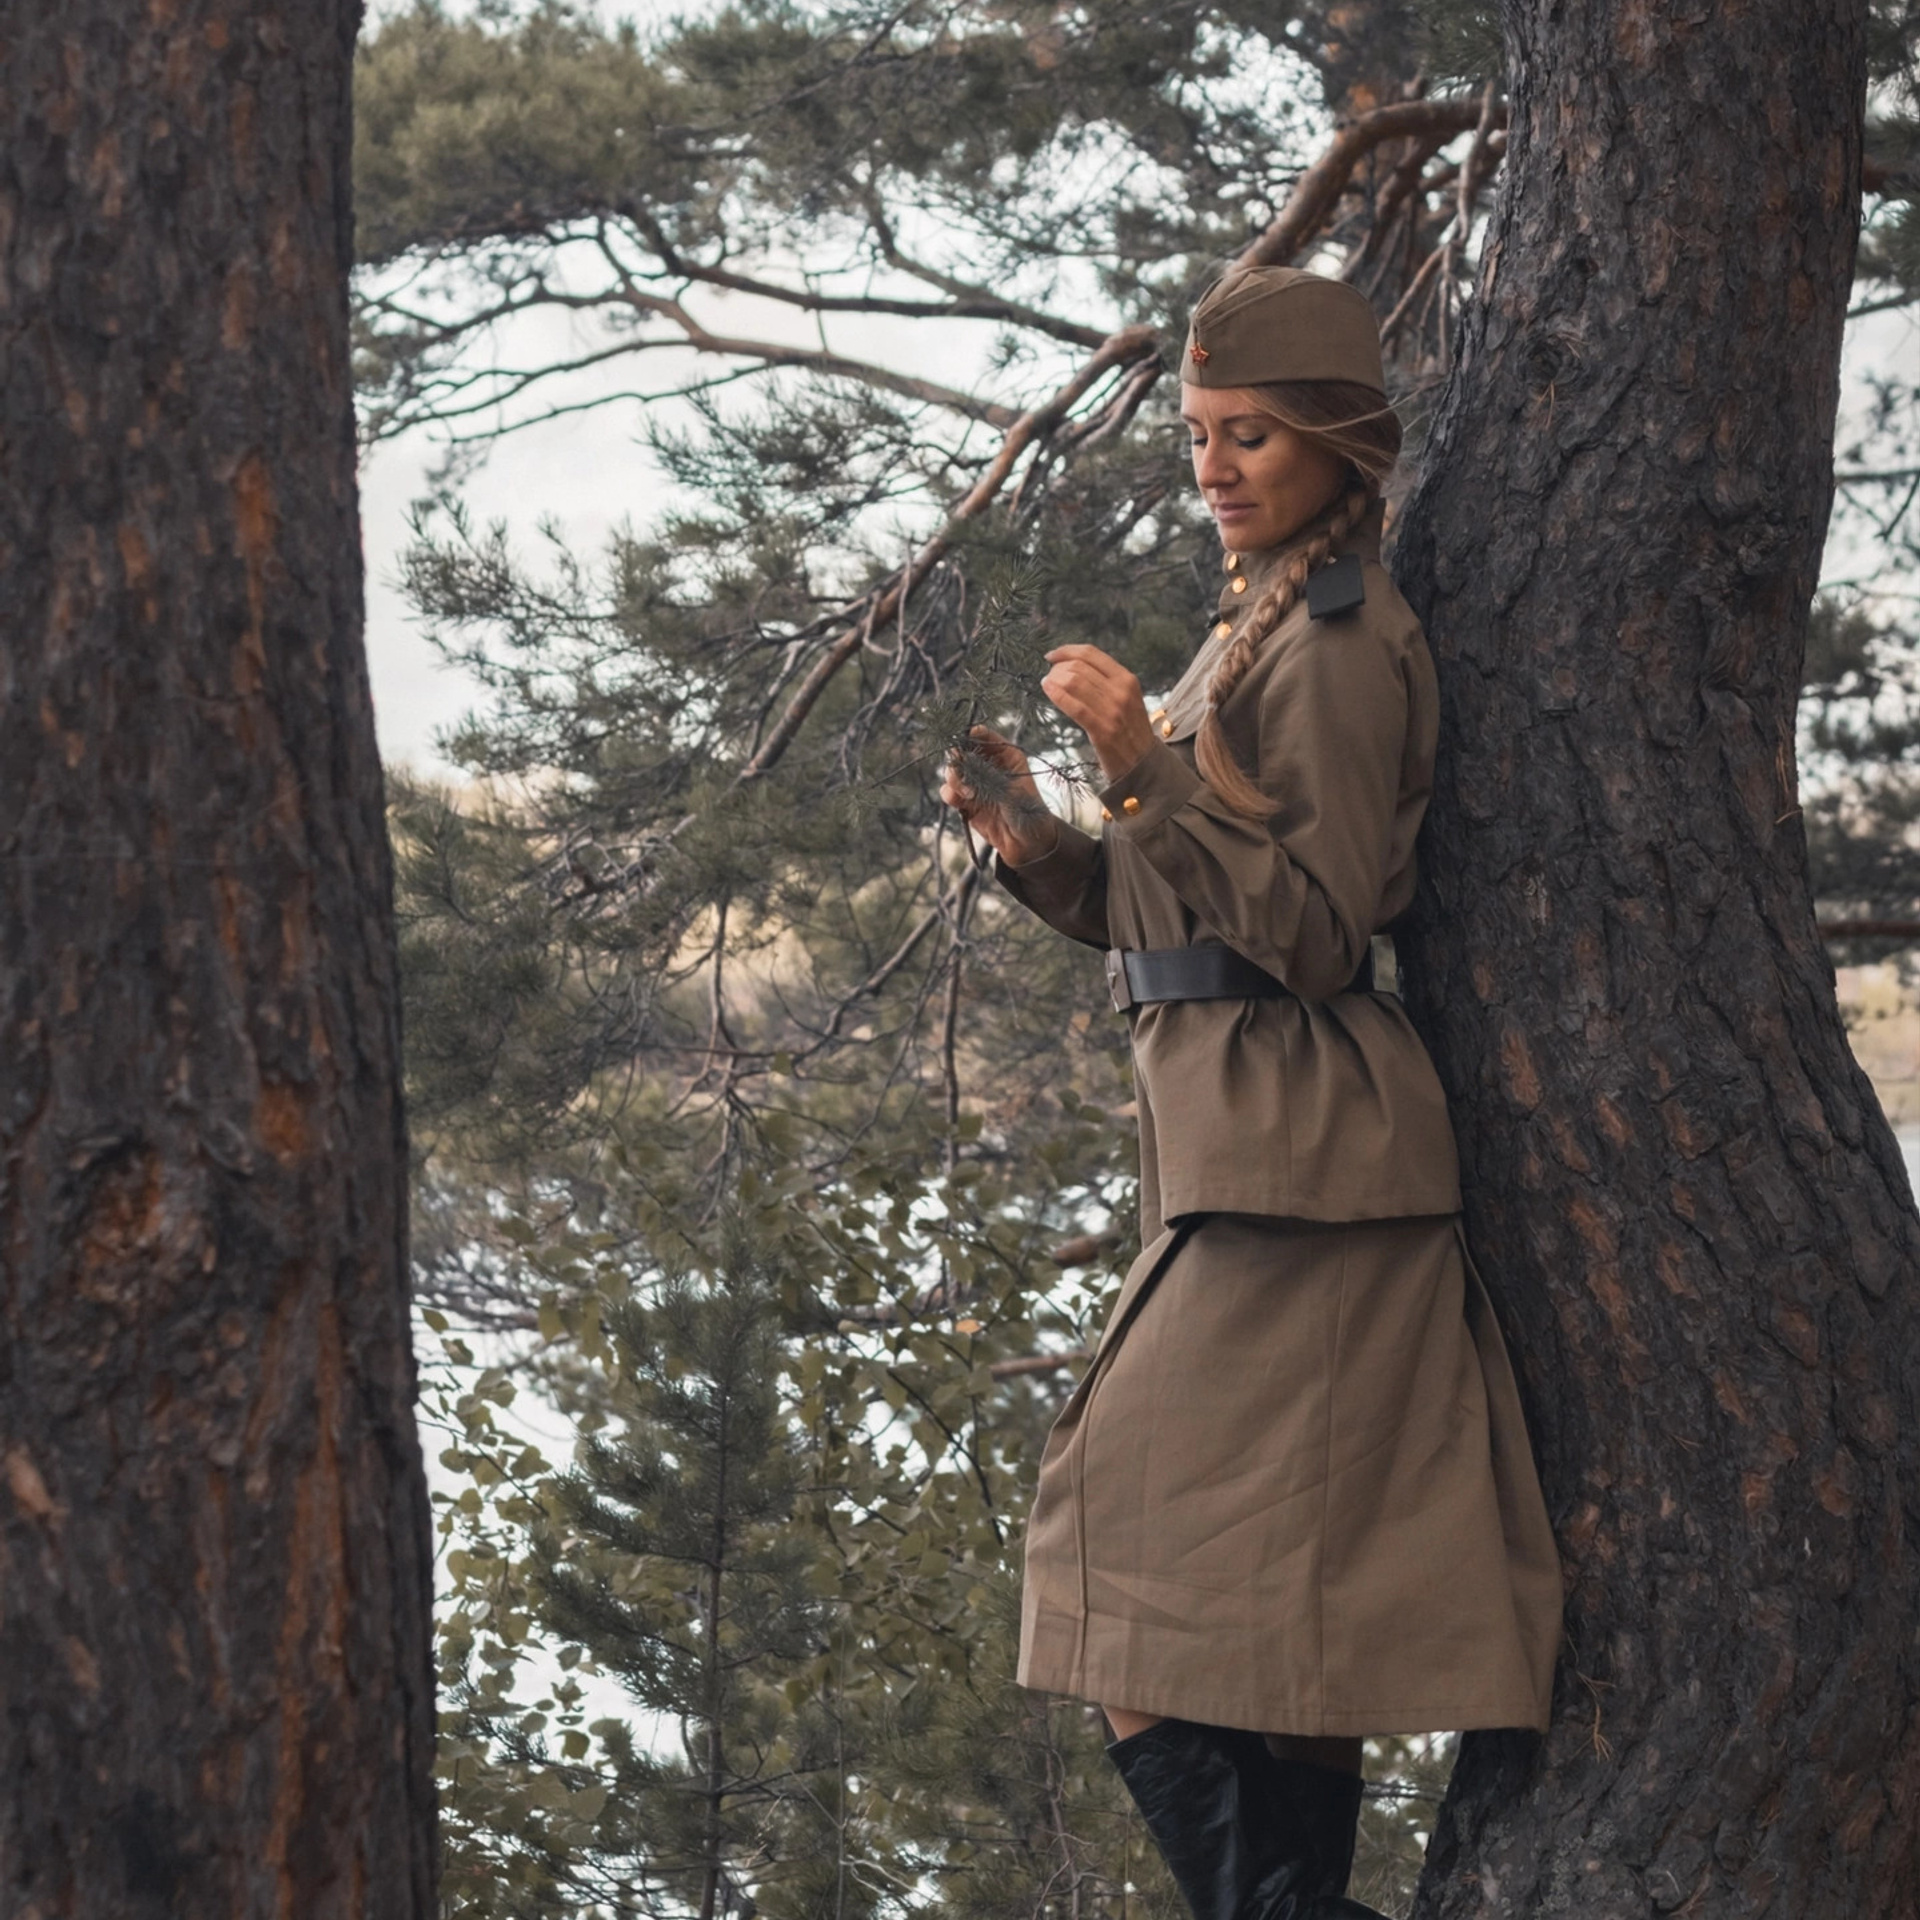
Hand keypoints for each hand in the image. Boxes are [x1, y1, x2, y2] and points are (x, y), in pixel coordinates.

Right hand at [941, 726, 1058, 865]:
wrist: (1028, 845)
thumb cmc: (1030, 813)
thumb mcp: (1011, 790)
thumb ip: (986, 775)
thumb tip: (962, 759)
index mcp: (1006, 755)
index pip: (983, 736)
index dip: (971, 736)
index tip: (964, 741)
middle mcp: (989, 766)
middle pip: (962, 752)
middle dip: (958, 761)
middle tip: (961, 771)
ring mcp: (976, 784)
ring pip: (952, 772)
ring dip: (954, 780)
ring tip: (968, 795)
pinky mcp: (966, 802)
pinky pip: (950, 792)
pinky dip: (951, 795)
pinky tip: (961, 802)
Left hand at [1041, 645, 1154, 783]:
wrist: (1143, 763)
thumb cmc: (1130, 730)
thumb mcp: (1127, 698)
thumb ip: (1107, 681)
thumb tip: (1073, 666)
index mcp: (1127, 679)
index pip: (1091, 653)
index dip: (1066, 651)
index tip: (1052, 656)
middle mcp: (1121, 691)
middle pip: (1079, 667)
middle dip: (1057, 668)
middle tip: (1049, 676)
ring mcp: (1112, 710)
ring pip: (1074, 682)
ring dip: (1054, 680)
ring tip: (1047, 684)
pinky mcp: (1102, 729)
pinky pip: (1074, 707)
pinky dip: (1056, 695)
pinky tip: (1047, 690)